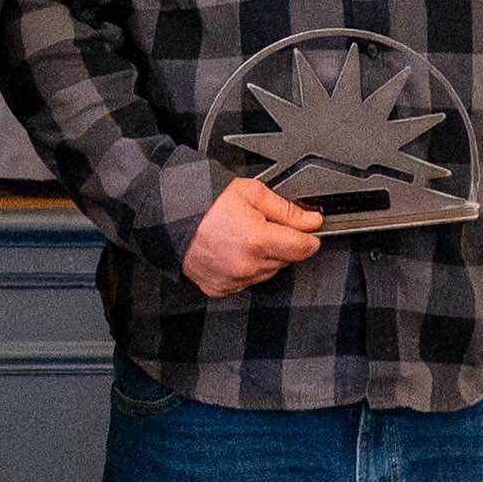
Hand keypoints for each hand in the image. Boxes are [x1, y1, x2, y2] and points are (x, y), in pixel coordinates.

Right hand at [182, 175, 325, 298]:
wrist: (171, 219)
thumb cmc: (205, 203)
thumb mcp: (251, 192)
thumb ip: (287, 209)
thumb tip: (311, 221)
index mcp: (257, 240)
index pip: (304, 248)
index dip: (309, 237)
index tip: (307, 230)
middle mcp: (247, 265)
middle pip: (286, 259)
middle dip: (281, 242)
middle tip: (262, 224)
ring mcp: (233, 280)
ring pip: (268, 272)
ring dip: (264, 257)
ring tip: (243, 236)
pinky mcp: (221, 288)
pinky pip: (247, 281)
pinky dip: (245, 268)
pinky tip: (232, 250)